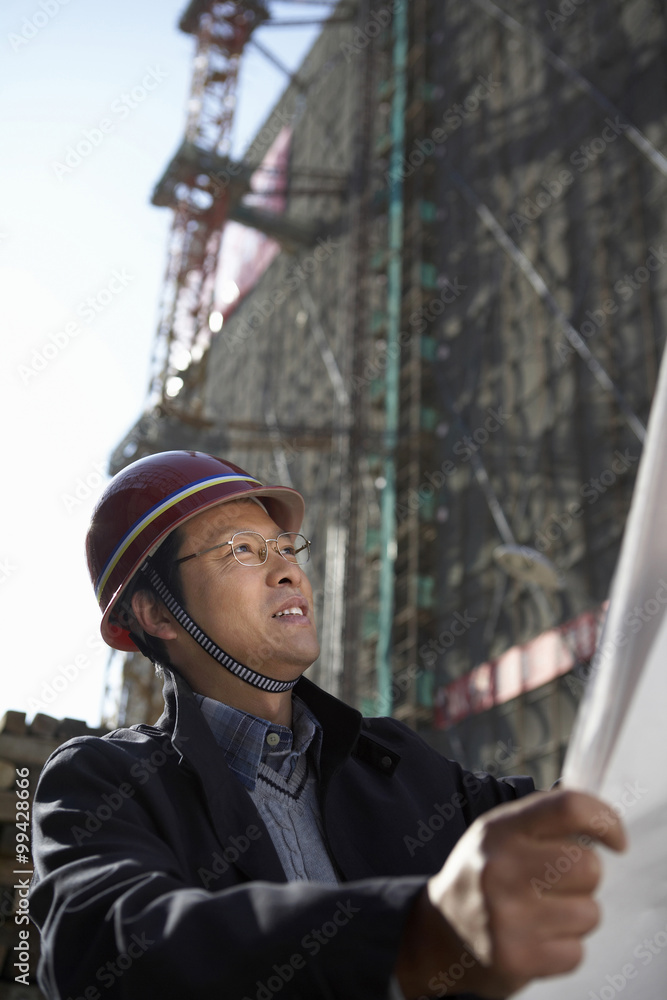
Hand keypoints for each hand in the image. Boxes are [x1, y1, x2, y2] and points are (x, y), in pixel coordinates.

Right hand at [396, 789, 626, 997]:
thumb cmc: (482, 875)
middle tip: (562, 881)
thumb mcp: (498, 833)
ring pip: (589, 912)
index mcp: (500, 829)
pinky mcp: (517, 958)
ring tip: (543, 912)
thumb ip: (542, 820)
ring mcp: (508, 916)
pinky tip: (537, 937)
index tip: (614, 838)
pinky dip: (564, 947)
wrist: (439, 932)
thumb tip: (597, 817)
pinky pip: (577, 951)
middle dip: (586, 876)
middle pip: (588, 866)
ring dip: (575, 914)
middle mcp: (502, 868)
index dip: (604, 820)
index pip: (568, 808)